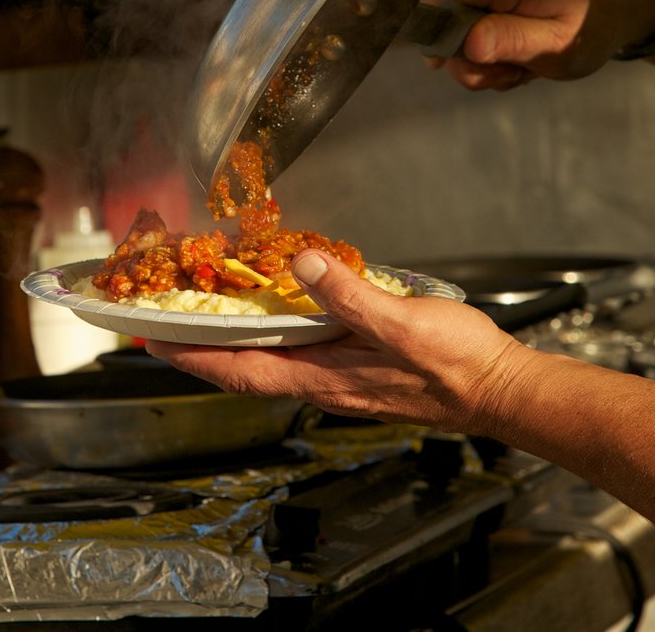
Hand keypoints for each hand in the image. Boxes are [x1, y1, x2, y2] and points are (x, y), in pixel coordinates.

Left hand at [144, 250, 528, 433]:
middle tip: (166, 321)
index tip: (153, 340)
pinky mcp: (359, 368)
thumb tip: (302, 265)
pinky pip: (300, 351)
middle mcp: (324, 383)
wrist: (501, 388)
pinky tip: (280, 309)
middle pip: (245, 367)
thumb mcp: (402, 322)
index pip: (240, 370)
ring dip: (235, 339)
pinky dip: (275, 332)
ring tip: (207, 311)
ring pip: (271, 360)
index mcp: (324, 377)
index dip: (193, 356)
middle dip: (202, 347)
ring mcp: (341, 378)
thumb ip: (349, 297)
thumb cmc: (457, 364)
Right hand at [423, 0, 654, 90]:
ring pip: (451, 27)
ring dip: (481, 59)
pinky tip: (517, 52)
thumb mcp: (560, 44)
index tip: (462, 63)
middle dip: (469, 59)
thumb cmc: (595, 21)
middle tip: (512, 73)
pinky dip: (487, 47)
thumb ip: (513, 41)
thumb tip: (467, 43)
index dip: (434, 34)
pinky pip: (464, 22)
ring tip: (522, 64)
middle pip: (441, 18)